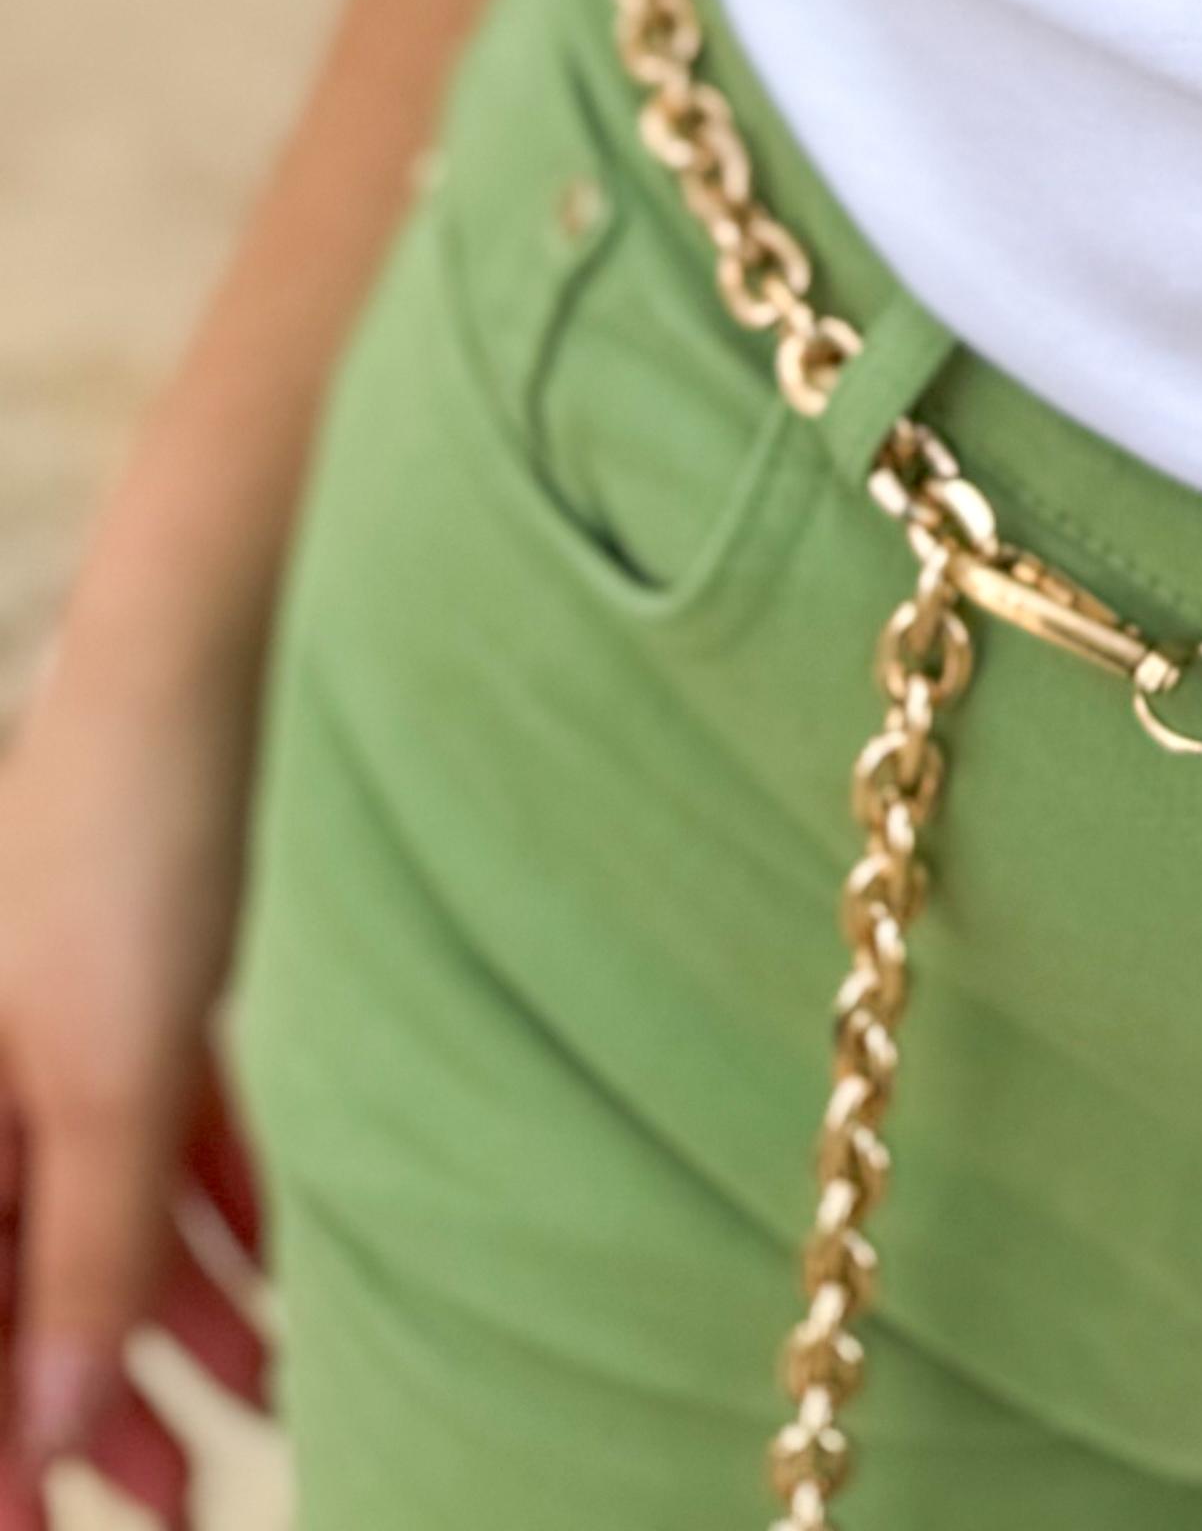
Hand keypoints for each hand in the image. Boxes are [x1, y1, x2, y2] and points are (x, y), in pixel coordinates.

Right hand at [0, 632, 274, 1524]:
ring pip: (109, 1204)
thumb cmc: (125, 851)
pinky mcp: (154, 970)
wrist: (212, 651)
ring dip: (176, 1310)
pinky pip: (170, 1126)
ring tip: (267, 1396)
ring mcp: (69, 1015)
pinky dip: (218, 1206)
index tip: (37, 1530)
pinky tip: (284, 1278)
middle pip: (25, 1269)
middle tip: (164, 1501)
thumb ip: (82, 1250)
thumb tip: (50, 1423)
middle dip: (88, 1392)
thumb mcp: (105, 1081)